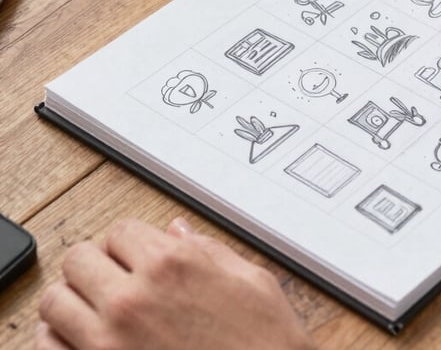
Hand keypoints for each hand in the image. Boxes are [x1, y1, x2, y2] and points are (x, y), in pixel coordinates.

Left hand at [37, 217, 314, 349]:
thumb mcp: (250, 280)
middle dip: (95, 265)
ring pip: (55, 301)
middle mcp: (133, 299)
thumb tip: (178, 233)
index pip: (119, 231)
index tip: (135, 257)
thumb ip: (207, 250)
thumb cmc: (263, 342)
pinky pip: (48, 348)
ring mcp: (109, 343)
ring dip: (72, 300)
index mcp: (171, 265)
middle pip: (79, 259)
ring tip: (92, 310)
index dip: (128, 244)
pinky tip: (79, 340)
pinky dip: (56, 340)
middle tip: (112, 279)